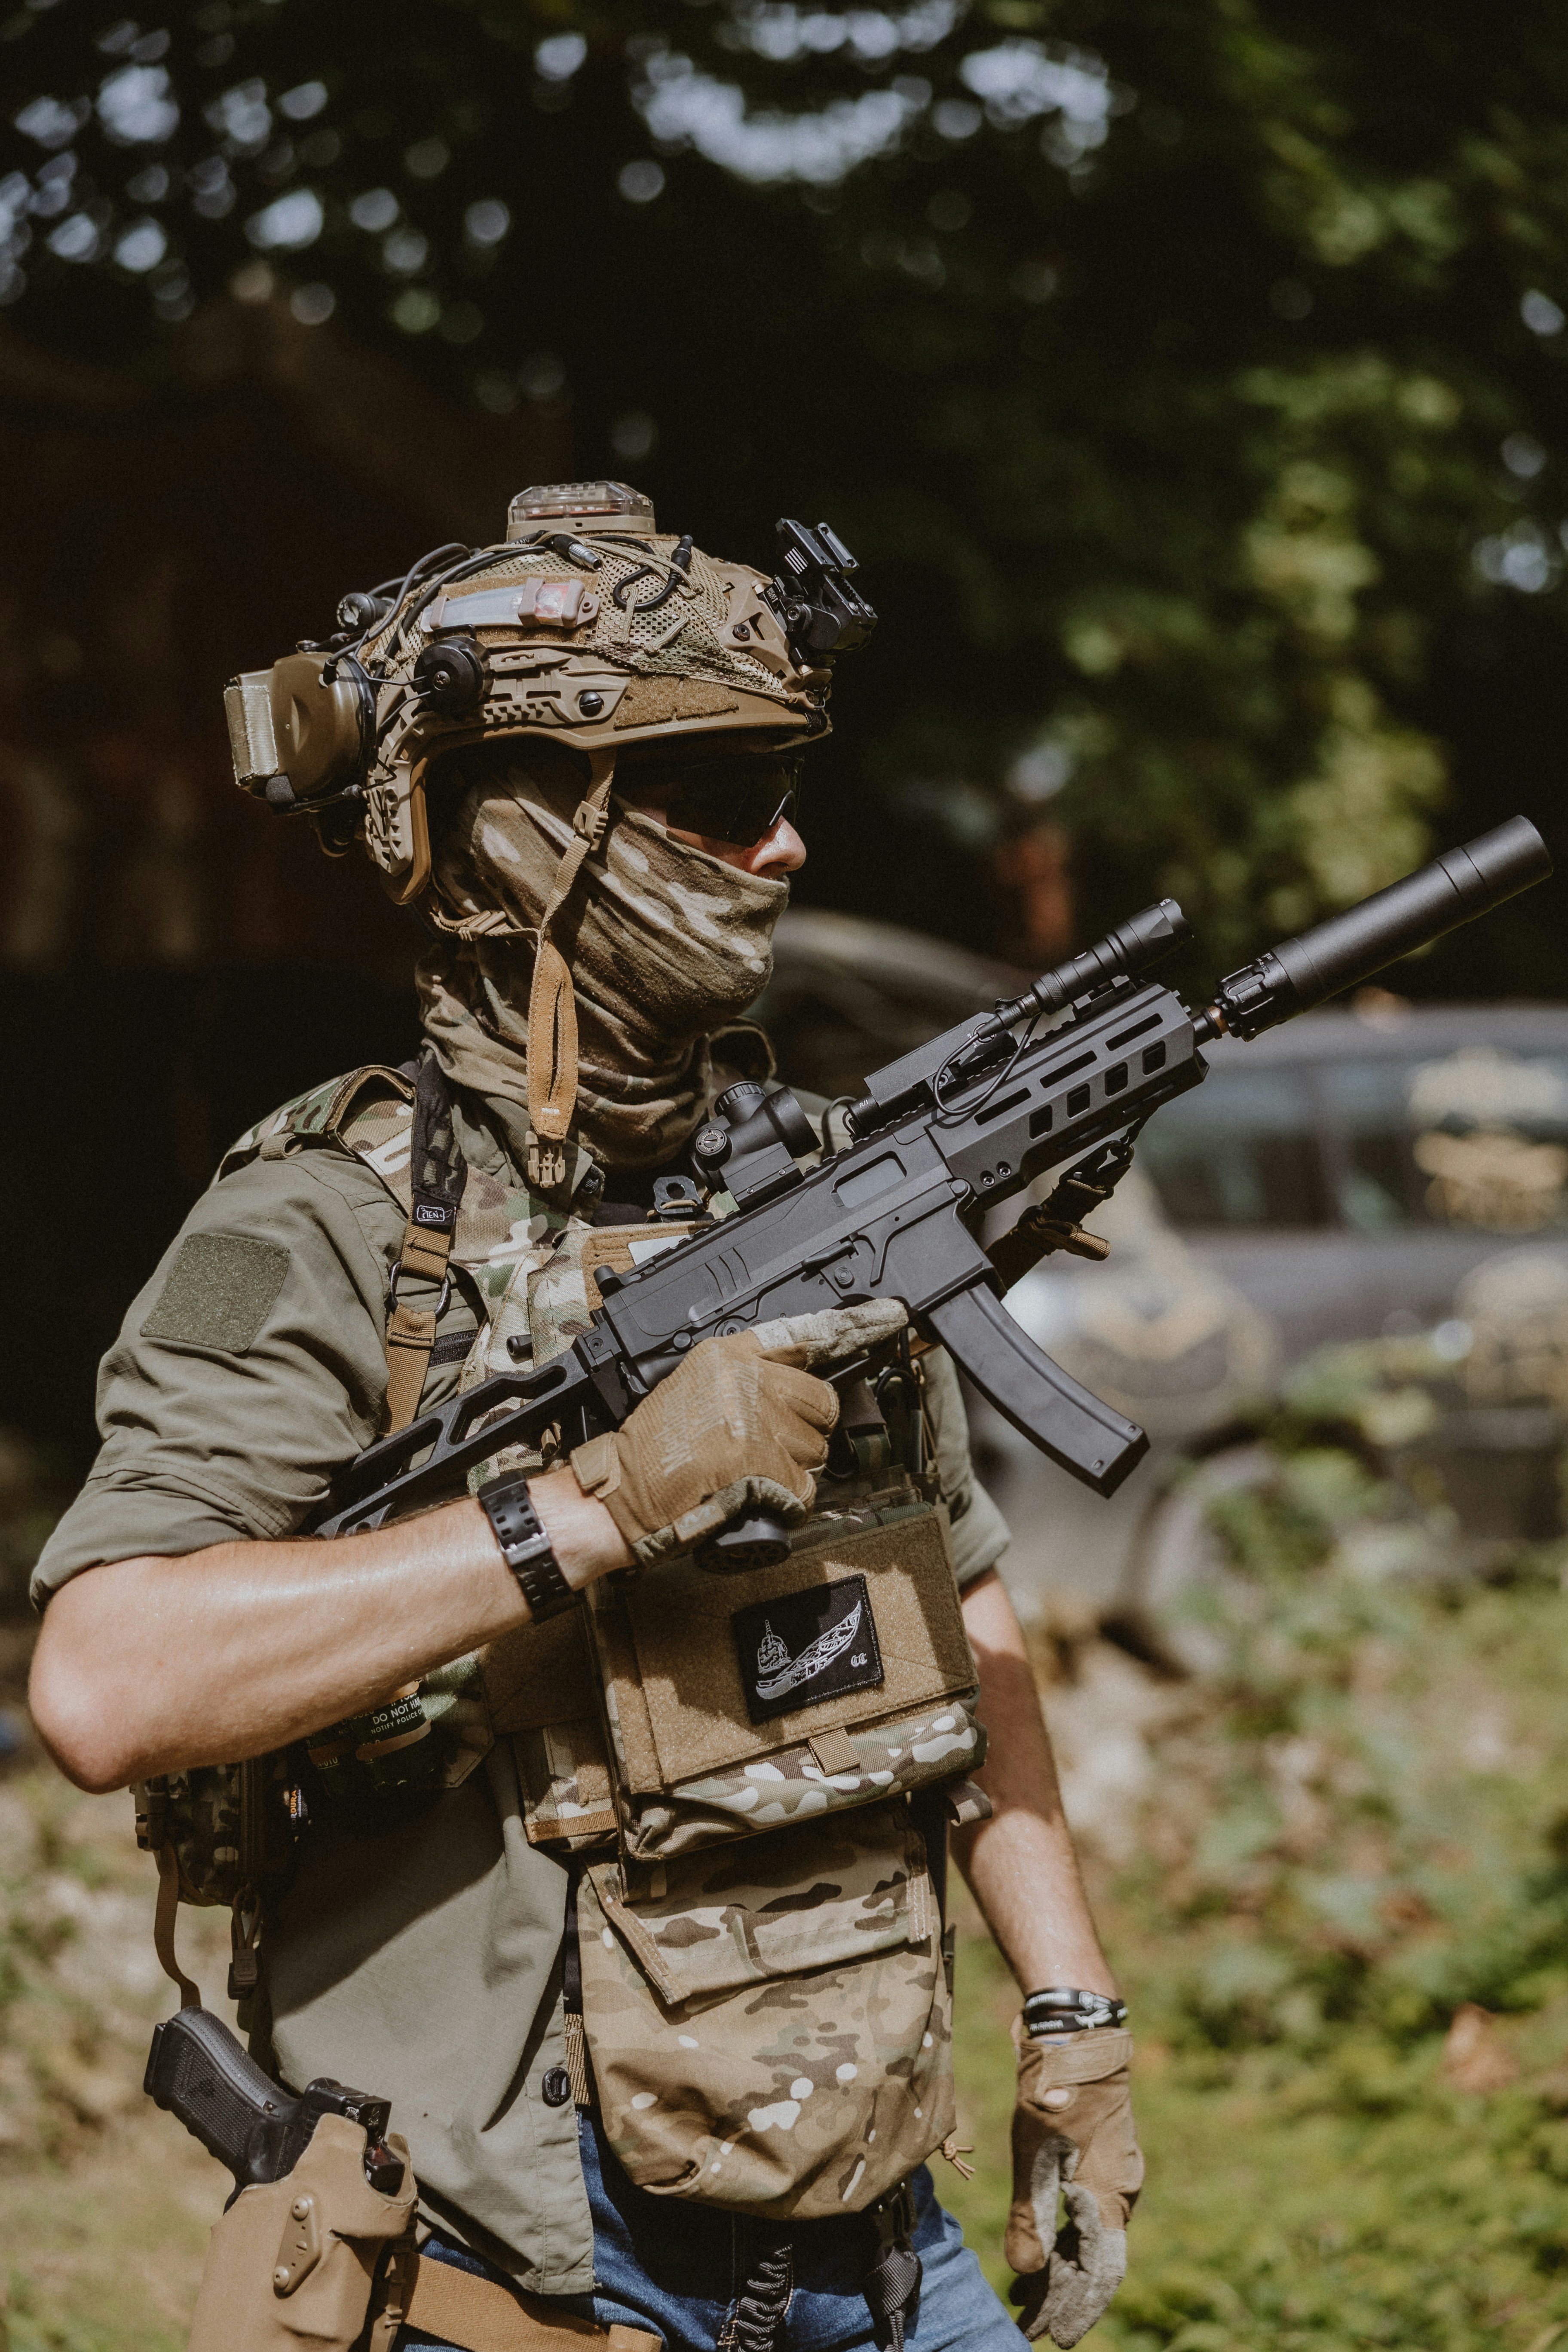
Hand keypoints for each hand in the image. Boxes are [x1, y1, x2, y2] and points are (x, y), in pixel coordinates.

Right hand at [570, 1299, 906, 1565]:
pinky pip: (804, 1487)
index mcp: (728, 1355)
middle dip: (806, 1430)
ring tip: (744, 1472)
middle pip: (822, 1401)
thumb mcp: (694, 1388)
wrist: (623, 1493)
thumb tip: (797, 1387)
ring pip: (817, 1448)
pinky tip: (749, 1495)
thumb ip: (744, 1378)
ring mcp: (756, 1421)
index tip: (891, 1315)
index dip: (854, 1325)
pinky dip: (785, 1500)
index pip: (803, 1333)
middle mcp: (747, 1379)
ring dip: (793, 1468)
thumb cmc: (654, 1449)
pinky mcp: (762, 1463)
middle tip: (763, 1447)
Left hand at [1006, 2022, 1141, 2347]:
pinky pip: (1086, 2211)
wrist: (1078, 2032)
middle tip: (1027, 2324)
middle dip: (1061, 2296)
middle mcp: (1121, 2191)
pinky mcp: (1101, 2158)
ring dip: (1059, 2267)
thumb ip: (1030, 2215)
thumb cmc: (1055, 2091)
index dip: (1077, 2310)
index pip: (1099, 2275)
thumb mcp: (1035, 2154)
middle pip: (1093, 2261)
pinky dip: (1062, 2235)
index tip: (1053, 2339)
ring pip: (1088, 2237)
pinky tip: (1040, 2248)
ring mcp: (1114, 2173)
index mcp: (1111, 2197)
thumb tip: (1024, 2272)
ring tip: (1025, 2297)